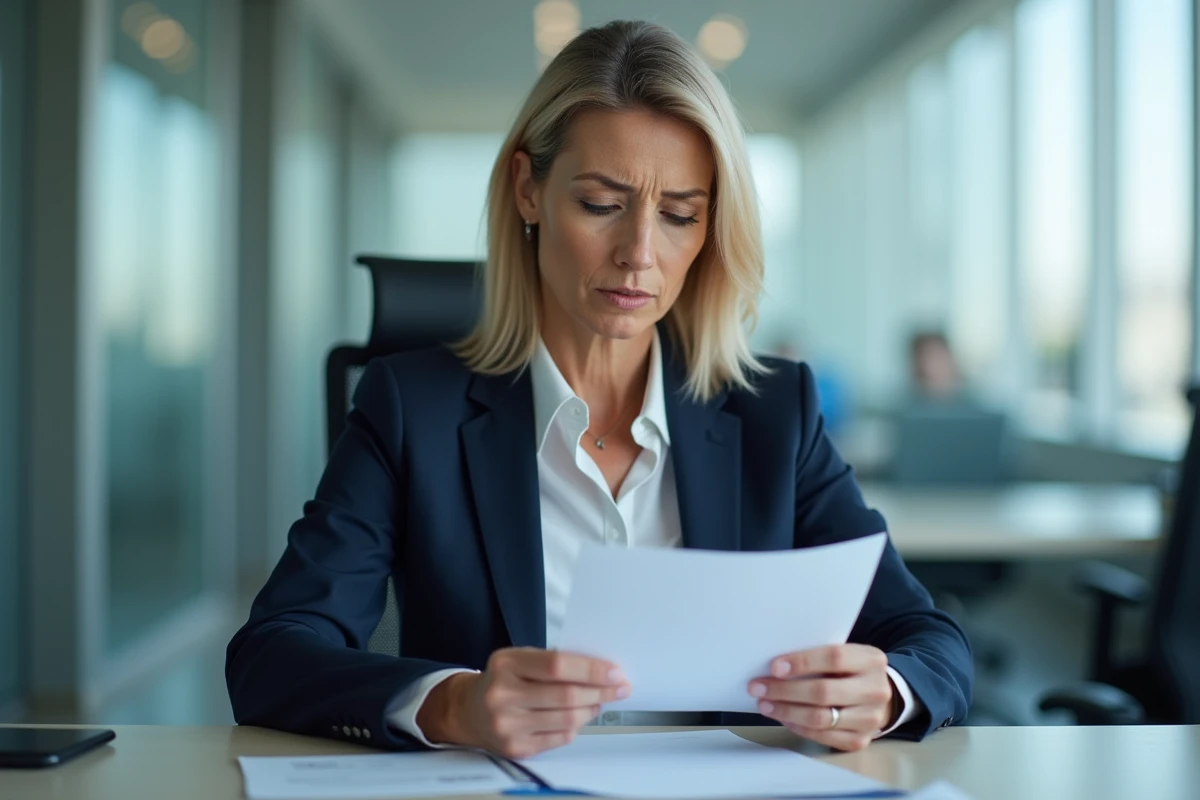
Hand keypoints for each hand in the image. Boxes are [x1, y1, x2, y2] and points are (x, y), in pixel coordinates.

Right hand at [417, 647, 630, 758]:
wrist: (467, 711)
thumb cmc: (502, 681)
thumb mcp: (518, 659)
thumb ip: (552, 662)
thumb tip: (599, 670)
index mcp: (505, 664)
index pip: (557, 665)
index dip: (591, 669)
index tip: (615, 672)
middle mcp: (502, 695)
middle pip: (565, 695)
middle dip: (600, 691)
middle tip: (619, 688)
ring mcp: (507, 725)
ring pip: (566, 720)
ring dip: (592, 710)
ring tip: (600, 701)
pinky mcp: (515, 748)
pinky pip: (559, 738)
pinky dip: (577, 727)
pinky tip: (581, 716)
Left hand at [747, 645, 896, 751]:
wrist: (880, 696)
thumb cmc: (851, 671)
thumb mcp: (846, 655)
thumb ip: (819, 657)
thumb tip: (775, 666)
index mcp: (871, 660)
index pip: (834, 657)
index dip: (802, 662)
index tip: (774, 667)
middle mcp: (876, 690)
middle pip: (823, 692)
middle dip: (785, 690)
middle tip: (758, 687)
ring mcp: (870, 719)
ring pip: (820, 718)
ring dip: (786, 711)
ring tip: (765, 704)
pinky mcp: (860, 740)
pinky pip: (822, 737)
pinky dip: (798, 727)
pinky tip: (783, 717)